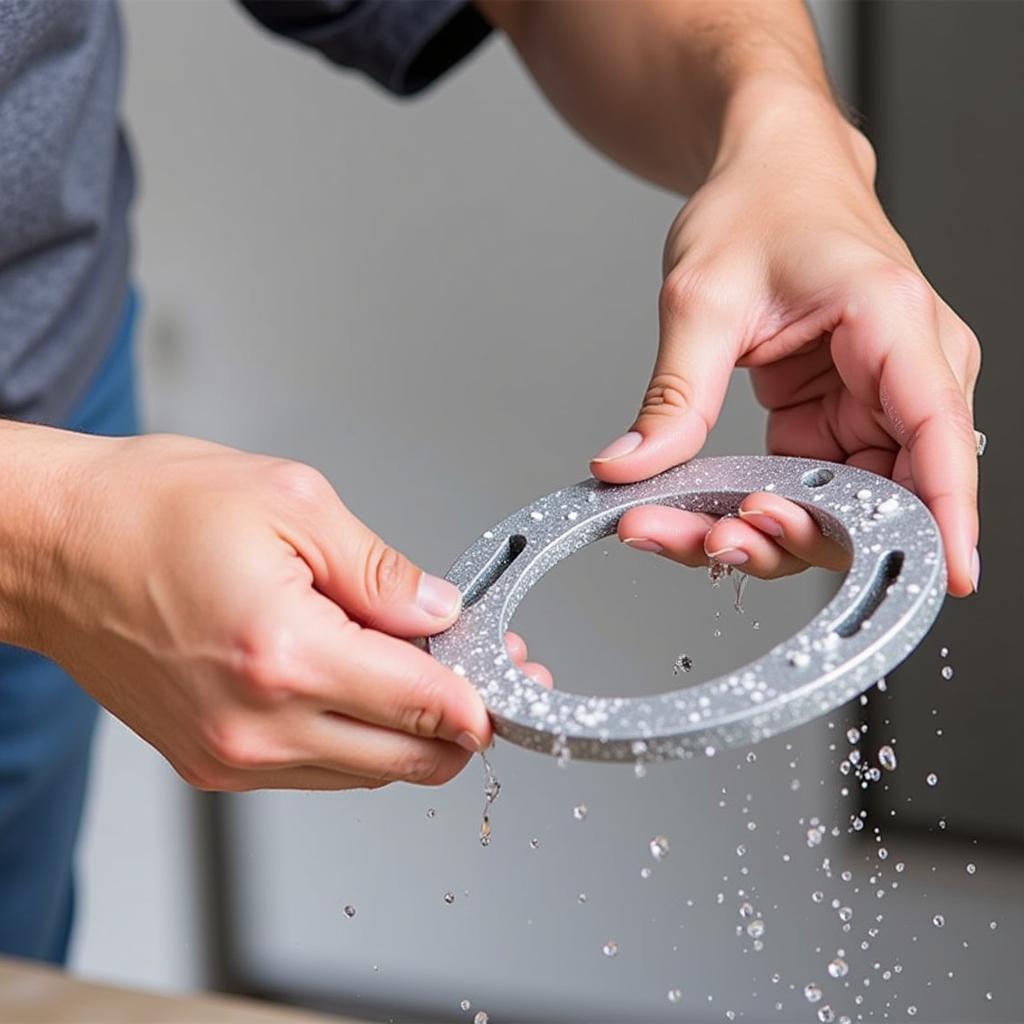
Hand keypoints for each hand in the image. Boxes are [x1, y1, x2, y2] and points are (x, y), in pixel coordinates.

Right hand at [9, 430, 548, 790]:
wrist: (53, 545)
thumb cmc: (150, 510)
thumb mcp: (292, 504)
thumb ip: (382, 572)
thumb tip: (441, 613)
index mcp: (286, 654)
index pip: (424, 705)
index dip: (482, 697)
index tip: (508, 680)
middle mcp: (257, 725)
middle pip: (406, 760)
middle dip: (460, 724)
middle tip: (483, 676)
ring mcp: (230, 754)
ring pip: (365, 773)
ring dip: (408, 733)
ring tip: (422, 671)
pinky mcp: (211, 761)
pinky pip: (314, 771)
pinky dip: (354, 738)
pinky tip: (360, 686)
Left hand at [590, 82, 980, 594]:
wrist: (770, 176)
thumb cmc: (760, 206)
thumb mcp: (702, 298)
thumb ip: (674, 392)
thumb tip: (630, 468)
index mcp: (894, 325)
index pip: (938, 436)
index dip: (946, 516)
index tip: (943, 578)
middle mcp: (905, 372)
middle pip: (883, 492)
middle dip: (797, 535)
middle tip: (710, 539)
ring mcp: (875, 404)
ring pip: (840, 505)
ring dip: (765, 533)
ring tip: (679, 528)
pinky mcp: (839, 424)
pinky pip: (806, 490)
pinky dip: (753, 511)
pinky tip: (697, 513)